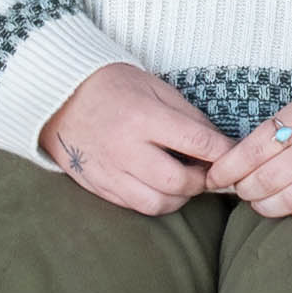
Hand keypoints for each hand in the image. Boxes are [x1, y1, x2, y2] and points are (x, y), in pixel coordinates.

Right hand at [39, 63, 230, 214]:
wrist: (57, 95)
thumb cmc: (112, 86)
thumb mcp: (155, 87)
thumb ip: (188, 116)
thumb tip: (219, 143)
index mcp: (143, 118)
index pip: (197, 143)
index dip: (223, 153)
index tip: (234, 155)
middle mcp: (126, 148)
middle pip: (179, 182)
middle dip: (202, 181)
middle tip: (208, 171)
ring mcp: (109, 171)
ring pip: (157, 203)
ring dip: (180, 198)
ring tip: (185, 182)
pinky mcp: (97, 185)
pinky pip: (134, 206)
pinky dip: (155, 201)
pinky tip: (161, 187)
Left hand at [202, 69, 291, 219]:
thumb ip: (282, 127)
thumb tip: (245, 157)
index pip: (251, 149)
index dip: (226, 169)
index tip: (214, 179)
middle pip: (264, 179)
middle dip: (243, 190)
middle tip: (237, 191)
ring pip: (287, 200)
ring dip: (265, 206)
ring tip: (259, 202)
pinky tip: (290, 205)